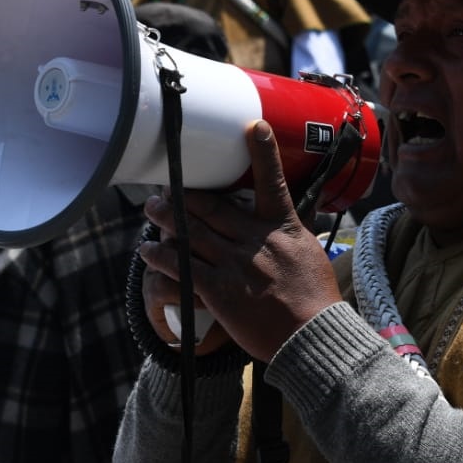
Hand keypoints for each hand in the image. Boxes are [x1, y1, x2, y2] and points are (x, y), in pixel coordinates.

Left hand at [137, 121, 343, 361]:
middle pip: (211, 207)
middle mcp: (255, 240)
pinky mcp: (219, 290)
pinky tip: (148, 252)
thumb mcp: (308, 252)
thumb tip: (280, 217)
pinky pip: (182, 267)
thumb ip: (289, 232)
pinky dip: (161, 257)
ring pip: (192, 232)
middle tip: (166, 185)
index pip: (272, 182)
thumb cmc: (315, 297)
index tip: (253, 126)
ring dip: (166, 218)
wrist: (312, 335)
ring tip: (151, 208)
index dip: (262, 152)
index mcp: (282, 227)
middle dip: (185, 195)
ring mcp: (235, 263)